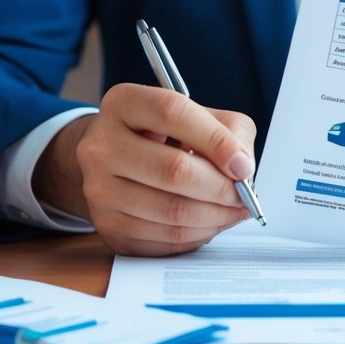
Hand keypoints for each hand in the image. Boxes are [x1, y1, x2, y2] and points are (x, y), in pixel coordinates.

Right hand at [33, 83, 256, 255]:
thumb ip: (229, 131)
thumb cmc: (165, 136)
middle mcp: (101, 146)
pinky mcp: (108, 227)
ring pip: (173, 212)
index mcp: (124, 104)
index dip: (215, 140)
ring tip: (233, 210)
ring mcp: (99, 190)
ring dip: (216, 216)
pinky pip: (165, 239)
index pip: (172, 113)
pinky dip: (198, 235)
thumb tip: (242, 168)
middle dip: (222, 188)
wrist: (114, 163)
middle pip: (174, 170)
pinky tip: (209, 223)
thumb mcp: (198, 115)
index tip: (243, 165)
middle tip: (245, 196)